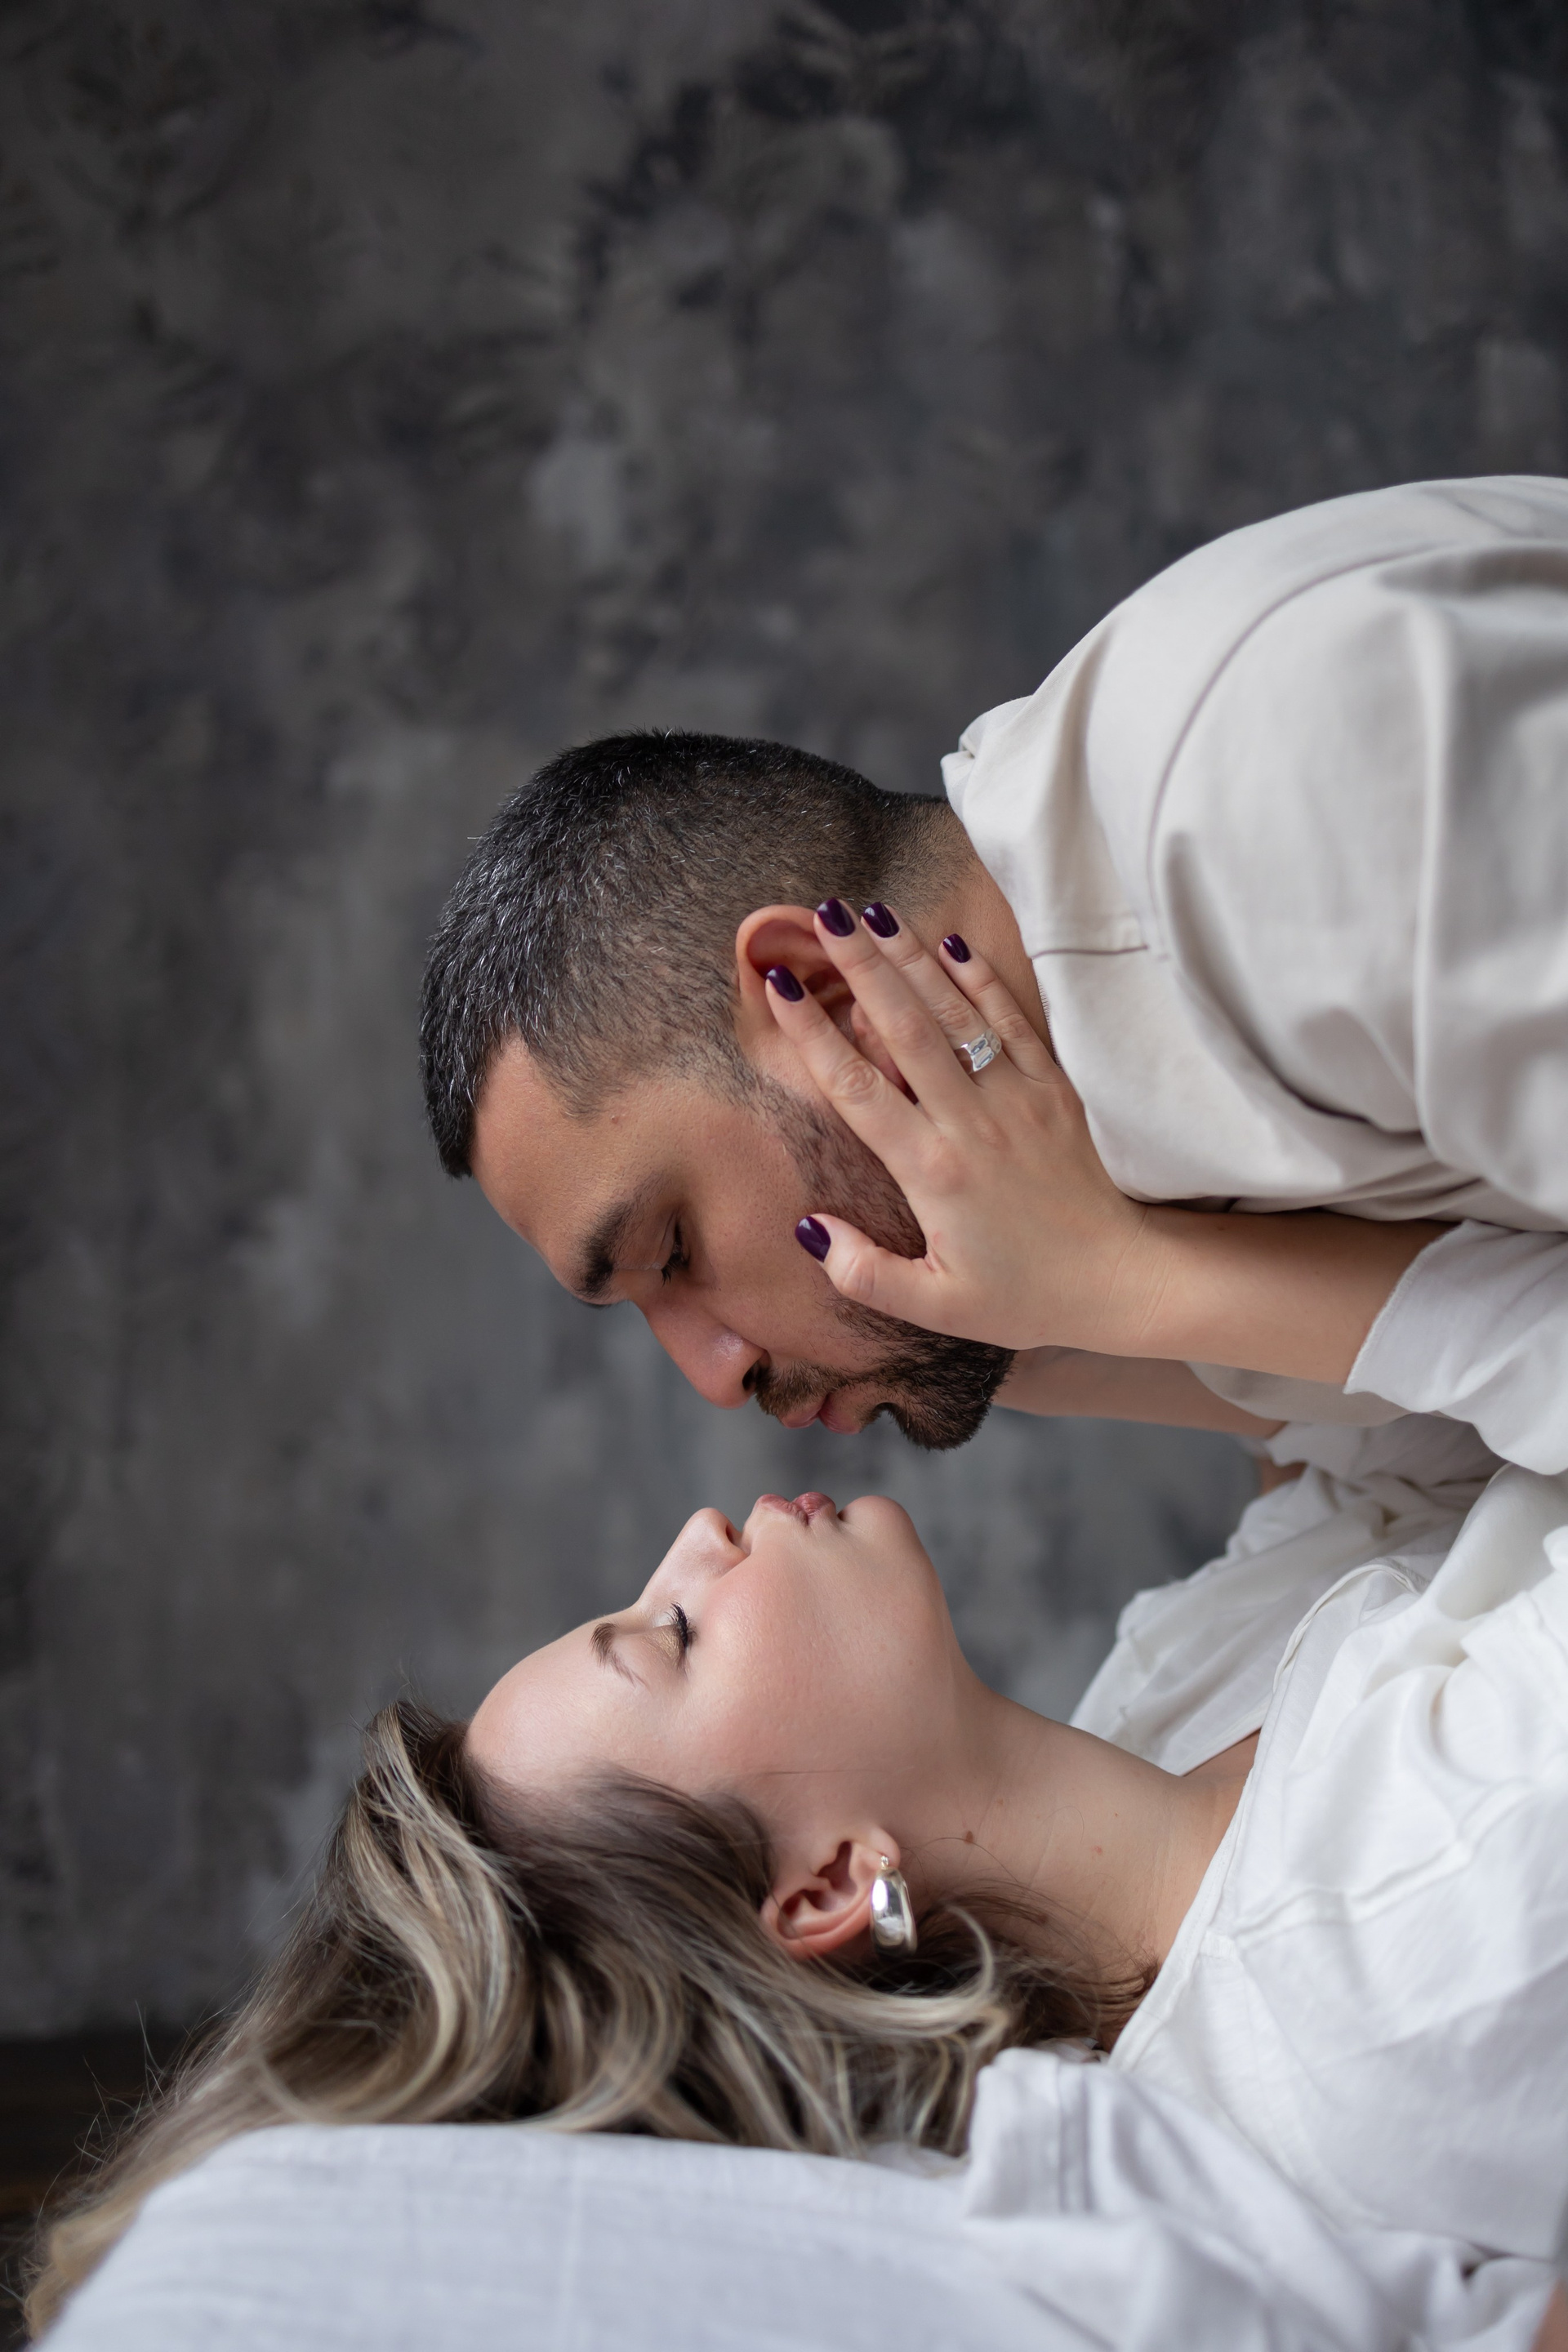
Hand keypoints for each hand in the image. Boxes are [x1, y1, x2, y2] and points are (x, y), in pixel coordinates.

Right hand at [762, 902, 1163, 1354]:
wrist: (1124, 1281)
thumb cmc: (1027, 1299)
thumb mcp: (935, 1308)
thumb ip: (863, 1272)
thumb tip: (809, 1229)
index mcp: (932, 1172)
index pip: (857, 1088)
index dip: (814, 1033)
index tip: (780, 986)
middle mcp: (972, 1123)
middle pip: (904, 1027)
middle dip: (860, 965)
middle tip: (823, 917)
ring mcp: (1018, 1099)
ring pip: (956, 1012)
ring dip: (912, 959)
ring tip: (873, 914)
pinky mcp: (1055, 1091)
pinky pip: (1013, 1022)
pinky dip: (983, 980)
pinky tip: (952, 945)